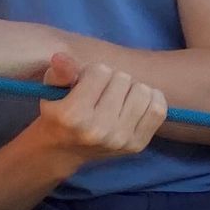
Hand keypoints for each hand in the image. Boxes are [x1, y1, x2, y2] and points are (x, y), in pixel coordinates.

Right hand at [25, 53, 167, 166]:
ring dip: (131, 89)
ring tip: (117, 98)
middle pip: (123, 78)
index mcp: (73, 115)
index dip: (91, 73)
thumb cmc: (58, 113)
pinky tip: (135, 103)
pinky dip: (150, 100)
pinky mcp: (137, 145)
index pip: (100, 71)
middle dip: (111, 80)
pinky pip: (158, 109)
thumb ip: (59, 72)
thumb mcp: (51, 90)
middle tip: (100, 93)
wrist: (63, 151)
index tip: (84, 85)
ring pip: (142, 91)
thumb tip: (61, 57)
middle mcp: (98, 130)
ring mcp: (120, 140)